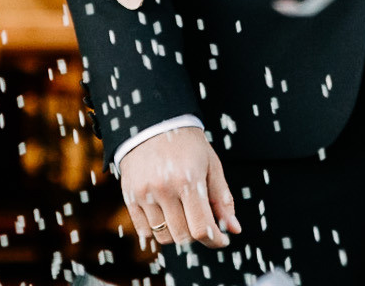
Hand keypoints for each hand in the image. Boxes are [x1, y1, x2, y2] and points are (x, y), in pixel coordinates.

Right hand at [117, 126, 237, 251]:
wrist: (154, 124)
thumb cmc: (188, 144)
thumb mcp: (211, 165)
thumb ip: (223, 199)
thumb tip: (234, 229)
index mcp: (188, 180)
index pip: (202, 228)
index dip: (215, 240)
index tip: (222, 239)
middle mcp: (163, 189)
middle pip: (183, 236)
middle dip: (198, 235)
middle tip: (203, 221)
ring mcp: (143, 194)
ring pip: (164, 237)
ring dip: (178, 233)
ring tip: (184, 214)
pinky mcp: (129, 197)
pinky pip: (144, 231)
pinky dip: (158, 230)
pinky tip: (166, 214)